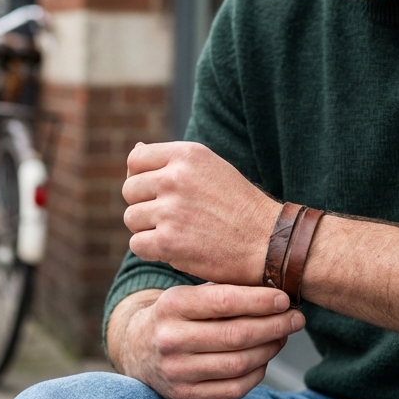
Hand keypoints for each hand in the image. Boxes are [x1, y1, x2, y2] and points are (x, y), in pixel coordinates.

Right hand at [108, 284, 304, 398]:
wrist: (137, 349)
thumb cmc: (176, 315)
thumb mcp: (188, 295)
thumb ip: (223, 292)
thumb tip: (276, 292)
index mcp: (171, 306)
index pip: (224, 302)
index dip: (260, 301)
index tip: (285, 299)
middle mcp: (170, 340)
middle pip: (236, 335)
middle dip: (274, 326)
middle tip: (296, 319)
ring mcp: (176, 372)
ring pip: (238, 364)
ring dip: (269, 349)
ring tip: (283, 336)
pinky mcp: (187, 396)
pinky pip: (234, 389)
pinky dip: (257, 373)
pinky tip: (265, 359)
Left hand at [122, 142, 279, 284]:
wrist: (269, 243)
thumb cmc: (239, 207)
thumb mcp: (212, 169)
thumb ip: (174, 161)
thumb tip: (136, 147)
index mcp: (188, 155)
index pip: (136, 158)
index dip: (140, 178)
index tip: (157, 193)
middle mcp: (177, 177)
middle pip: (129, 190)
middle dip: (143, 206)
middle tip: (169, 218)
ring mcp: (171, 210)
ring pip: (131, 219)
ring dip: (147, 230)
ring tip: (175, 233)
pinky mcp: (169, 241)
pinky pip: (137, 244)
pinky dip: (152, 251)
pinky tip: (174, 249)